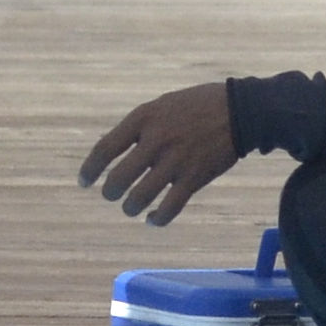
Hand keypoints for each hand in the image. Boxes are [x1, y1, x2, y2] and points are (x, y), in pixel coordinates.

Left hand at [80, 84, 241, 223]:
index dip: (89, 170)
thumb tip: (115, 153)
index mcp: (144, 118)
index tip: (85, 182)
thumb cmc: (197, 106)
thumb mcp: (162, 105)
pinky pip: (169, 208)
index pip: (104, 149)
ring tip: (131, 208)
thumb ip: (139, 128)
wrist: (240, 110)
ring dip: (130, 208)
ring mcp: (175, 161)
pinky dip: (158, 219)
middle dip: (109, 192)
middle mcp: (156, 140)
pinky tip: (153, 219)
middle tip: (111, 195)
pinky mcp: (194, 178)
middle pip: (118, 178)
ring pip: (140, 197)